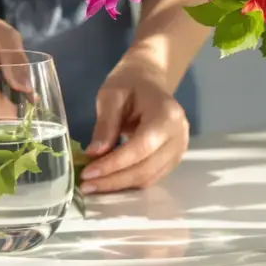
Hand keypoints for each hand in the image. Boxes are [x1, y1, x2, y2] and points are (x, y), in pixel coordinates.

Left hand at [80, 53, 189, 193]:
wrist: (148, 80)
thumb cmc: (129, 83)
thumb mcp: (111, 95)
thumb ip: (105, 123)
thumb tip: (94, 154)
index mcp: (166, 116)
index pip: (140, 148)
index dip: (114, 164)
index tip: (88, 174)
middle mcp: (179, 136)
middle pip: (146, 168)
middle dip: (114, 180)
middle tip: (86, 185)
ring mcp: (179, 150)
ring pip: (148, 178)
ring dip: (120, 185)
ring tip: (93, 185)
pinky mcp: (173, 159)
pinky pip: (151, 178)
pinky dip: (129, 183)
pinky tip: (109, 181)